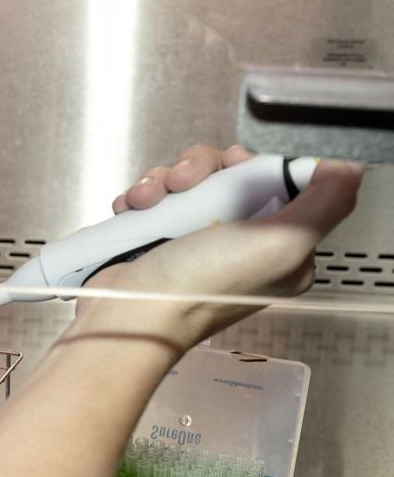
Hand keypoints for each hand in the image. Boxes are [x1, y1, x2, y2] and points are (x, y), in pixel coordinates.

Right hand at [90, 146, 362, 348]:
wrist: (129, 313)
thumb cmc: (198, 292)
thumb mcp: (282, 244)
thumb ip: (327, 201)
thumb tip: (347, 167)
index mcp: (281, 248)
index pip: (283, 181)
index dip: (257, 164)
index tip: (237, 167)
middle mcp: (241, 241)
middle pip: (233, 173)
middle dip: (204, 168)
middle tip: (189, 184)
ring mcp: (198, 236)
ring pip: (192, 179)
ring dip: (166, 180)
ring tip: (154, 200)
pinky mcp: (162, 234)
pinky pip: (159, 193)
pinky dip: (145, 194)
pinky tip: (137, 208)